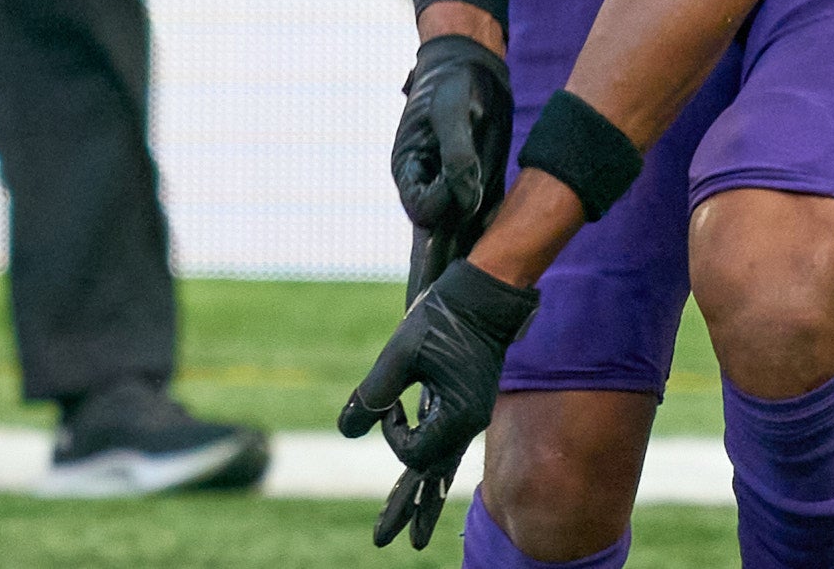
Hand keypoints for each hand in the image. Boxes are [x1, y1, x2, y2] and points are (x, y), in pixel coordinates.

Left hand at [340, 257, 539, 548]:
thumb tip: (347, 429)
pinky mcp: (468, 403)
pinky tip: (425, 483)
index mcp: (459, 416)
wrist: (486, 291)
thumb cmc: (444, 317)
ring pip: (443, 468)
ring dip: (422, 499)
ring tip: (414, 534)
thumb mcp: (401, 354)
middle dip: (405, 510)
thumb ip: (373, 394)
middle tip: (381, 542)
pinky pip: (449, 448)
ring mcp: (471, 416)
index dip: (390, 432)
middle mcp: (468, 424)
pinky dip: (434, 470)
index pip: (412, 452)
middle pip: (431, 479)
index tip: (388, 400)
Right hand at [394, 32, 513, 293]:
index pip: (423, 208)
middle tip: (422, 322)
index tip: (469, 189)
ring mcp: (452, 187)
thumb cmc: (452, 84)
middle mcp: (427, 184)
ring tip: (461, 313)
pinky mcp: (478, 183)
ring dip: (457, 270)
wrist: (470, 66)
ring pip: (454, 236)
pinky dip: (484, 245)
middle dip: (428, 279)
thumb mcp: (451, 112)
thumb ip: (457, 154)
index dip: (445, 203)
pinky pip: (480, 221)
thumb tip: (466, 196)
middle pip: (428, 239)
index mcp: (409, 169)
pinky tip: (493, 272)